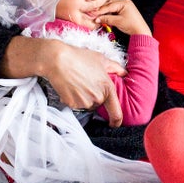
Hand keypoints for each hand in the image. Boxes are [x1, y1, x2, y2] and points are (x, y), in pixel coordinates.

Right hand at [3, 36, 125, 126]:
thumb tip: (124, 73)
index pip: (116, 111)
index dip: (117, 120)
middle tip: (86, 82)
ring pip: (87, 104)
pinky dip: (73, 98)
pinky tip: (70, 86)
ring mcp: (84, 103)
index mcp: (108, 88)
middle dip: (94, 96)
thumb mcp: (101, 60)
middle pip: (98, 104)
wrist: (58, 61)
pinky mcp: (72, 104)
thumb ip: (115, 68)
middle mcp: (97, 98)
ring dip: (84, 97)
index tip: (115, 124)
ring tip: (77, 82)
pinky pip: (75, 104)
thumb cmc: (80, 58)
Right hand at [94, 0, 150, 35]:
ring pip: (111, 7)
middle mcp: (125, 2)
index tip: (93, 14)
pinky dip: (109, 13)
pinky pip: (115, 10)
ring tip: (98, 16)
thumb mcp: (118, 22)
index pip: (109, 5)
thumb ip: (106, 19)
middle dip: (102, 10)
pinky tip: (104, 16)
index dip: (100, 10)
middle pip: (110, 4)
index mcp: (124, 3)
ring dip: (105, 11)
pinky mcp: (125, 10)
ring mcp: (125, 6)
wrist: (141, 31)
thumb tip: (97, 19)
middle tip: (94, 14)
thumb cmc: (132, 25)